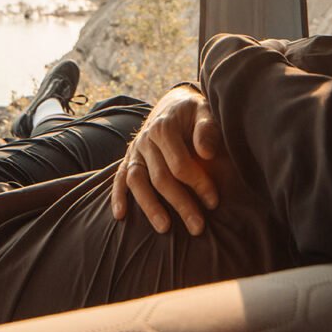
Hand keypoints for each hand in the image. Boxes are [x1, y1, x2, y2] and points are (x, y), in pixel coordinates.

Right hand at [110, 85, 224, 235]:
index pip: (180, 164)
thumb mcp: (204, 111)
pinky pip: (118, 178)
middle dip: (180, 204)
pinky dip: (117, 196)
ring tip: (164, 229)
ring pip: (137, 182)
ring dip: (150, 207)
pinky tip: (121, 216)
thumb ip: (207, 129)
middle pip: (160, 178)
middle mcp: (145, 139)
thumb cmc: (195, 113)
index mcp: (164, 128)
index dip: (198, 184)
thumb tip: (207, 153)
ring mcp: (135, 150)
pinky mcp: (129, 158)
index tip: (214, 202)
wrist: (175, 102)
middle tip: (198, 228)